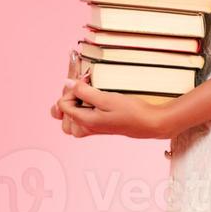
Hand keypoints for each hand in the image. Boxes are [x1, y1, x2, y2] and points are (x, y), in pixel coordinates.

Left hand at [49, 50, 170, 140]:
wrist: (148, 123)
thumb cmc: (131, 112)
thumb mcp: (107, 98)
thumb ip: (84, 92)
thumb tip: (68, 84)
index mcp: (85, 122)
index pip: (62, 105)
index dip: (71, 90)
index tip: (86, 82)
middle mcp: (85, 128)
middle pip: (62, 115)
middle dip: (69, 97)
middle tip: (84, 86)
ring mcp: (91, 129)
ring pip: (68, 120)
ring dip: (72, 106)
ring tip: (84, 95)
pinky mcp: (97, 127)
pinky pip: (78, 122)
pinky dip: (79, 111)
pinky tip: (89, 102)